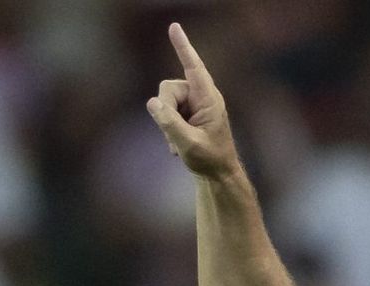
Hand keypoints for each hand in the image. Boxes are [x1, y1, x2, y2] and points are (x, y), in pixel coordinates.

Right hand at [147, 23, 239, 178]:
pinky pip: (165, 111)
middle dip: (164, 110)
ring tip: (179, 144)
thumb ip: (170, 123)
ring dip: (166, 123)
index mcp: (209, 99)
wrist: (217, 174)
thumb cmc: (209, 159)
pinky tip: (178, 146)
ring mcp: (193, 104)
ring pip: (164, 101)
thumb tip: (152, 103)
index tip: (174, 27)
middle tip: (174, 136)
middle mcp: (201, 96)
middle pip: (168, 88)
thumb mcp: (188, 144)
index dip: (183, 47)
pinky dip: (168, 129)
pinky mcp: (187, 112)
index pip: (194, 67)